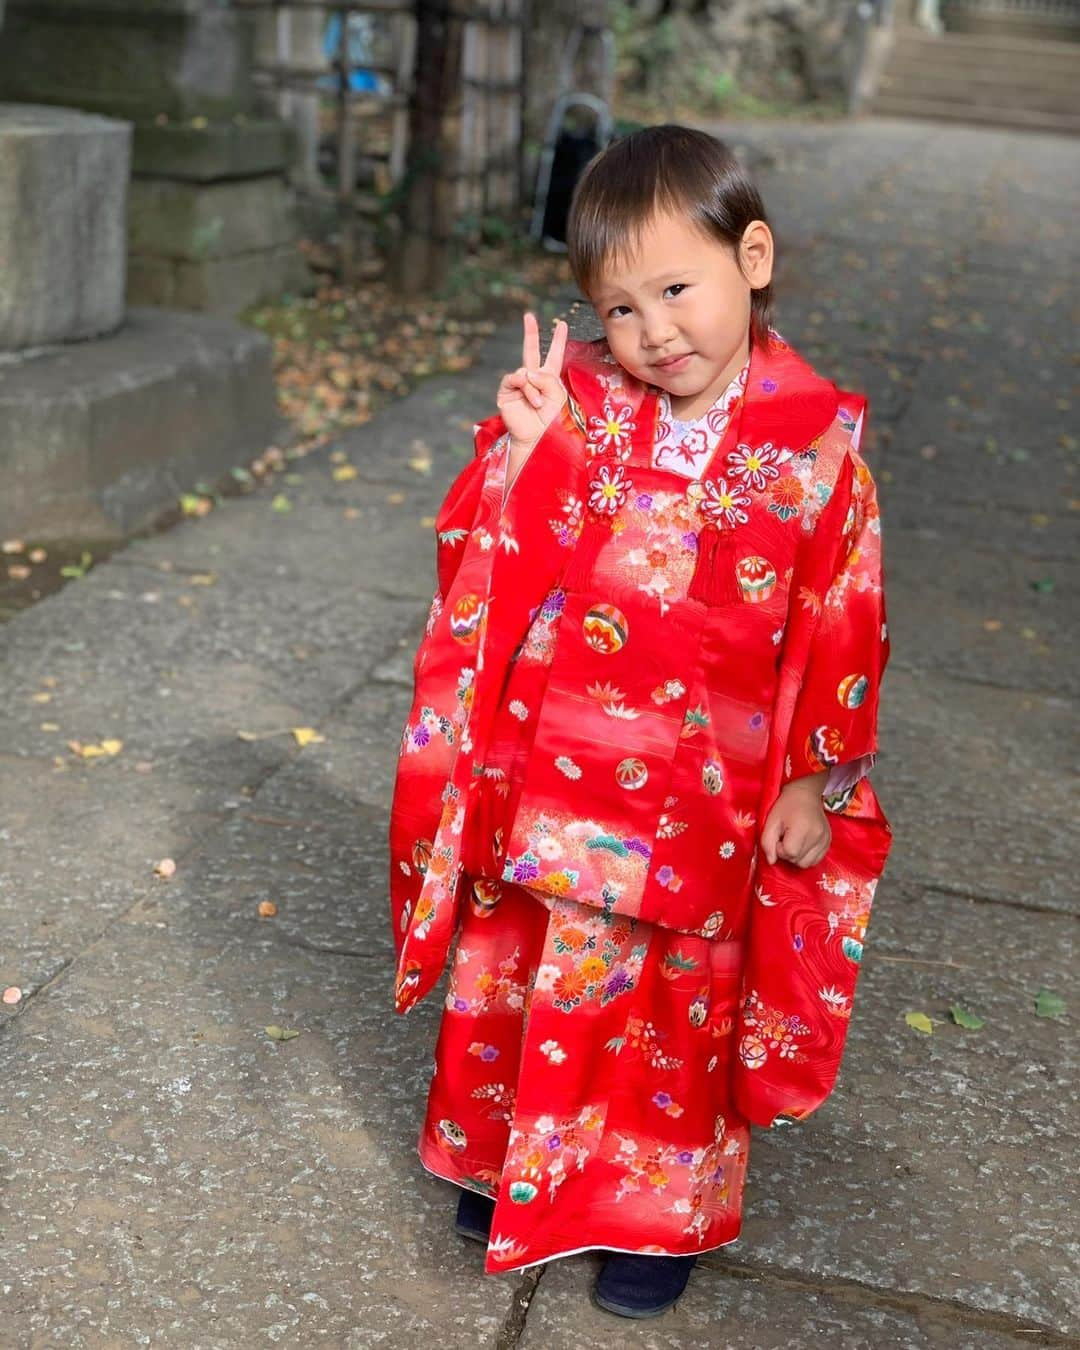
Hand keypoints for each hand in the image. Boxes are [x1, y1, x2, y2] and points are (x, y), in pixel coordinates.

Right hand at [496, 312, 567, 451]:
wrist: (538, 438)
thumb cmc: (552, 420)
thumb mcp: (558, 395)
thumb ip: (547, 378)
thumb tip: (527, 373)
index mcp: (550, 379)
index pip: (554, 355)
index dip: (558, 340)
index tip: (561, 324)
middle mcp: (534, 379)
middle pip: (530, 351)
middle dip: (530, 333)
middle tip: (529, 316)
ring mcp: (519, 385)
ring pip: (526, 371)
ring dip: (534, 387)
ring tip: (538, 403)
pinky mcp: (507, 392)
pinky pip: (515, 379)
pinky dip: (525, 388)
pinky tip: (530, 399)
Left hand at [759, 775, 831, 867]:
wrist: (806, 794)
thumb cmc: (786, 805)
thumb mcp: (771, 821)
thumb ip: (767, 842)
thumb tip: (772, 861)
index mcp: (802, 828)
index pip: (789, 853)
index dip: (779, 848)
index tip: (779, 837)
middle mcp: (817, 836)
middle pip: (798, 860)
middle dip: (787, 853)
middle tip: (785, 838)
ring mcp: (825, 840)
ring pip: (806, 863)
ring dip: (797, 856)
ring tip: (794, 841)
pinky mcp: (828, 842)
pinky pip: (815, 860)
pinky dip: (806, 856)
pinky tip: (802, 844)